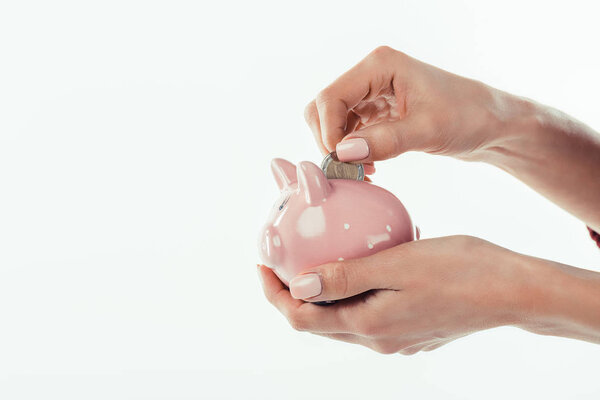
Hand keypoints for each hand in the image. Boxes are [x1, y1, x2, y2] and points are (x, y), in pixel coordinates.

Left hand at [258, 236, 528, 354]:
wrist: (513, 290)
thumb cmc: (460, 269)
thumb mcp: (396, 264)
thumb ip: (344, 278)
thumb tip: (297, 287)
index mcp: (368, 325)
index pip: (302, 318)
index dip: (275, 294)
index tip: (262, 264)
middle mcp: (378, 339)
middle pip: (319, 320)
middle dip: (294, 292)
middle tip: (285, 256)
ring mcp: (396, 338)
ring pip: (343, 316)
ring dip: (325, 290)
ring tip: (321, 254)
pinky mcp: (411, 329)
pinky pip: (369, 311)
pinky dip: (354, 290)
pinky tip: (365, 262)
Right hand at [304, 46, 522, 163]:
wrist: (493, 124)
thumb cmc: (470, 117)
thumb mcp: (428, 131)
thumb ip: (385, 141)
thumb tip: (343, 153)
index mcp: (381, 66)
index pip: (330, 97)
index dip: (328, 132)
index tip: (343, 162)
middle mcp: (371, 75)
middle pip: (323, 108)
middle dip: (330, 140)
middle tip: (349, 169)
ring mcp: (372, 94)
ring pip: (332, 122)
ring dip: (340, 149)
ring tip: (363, 172)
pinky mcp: (377, 112)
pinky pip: (348, 132)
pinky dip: (352, 152)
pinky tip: (370, 167)